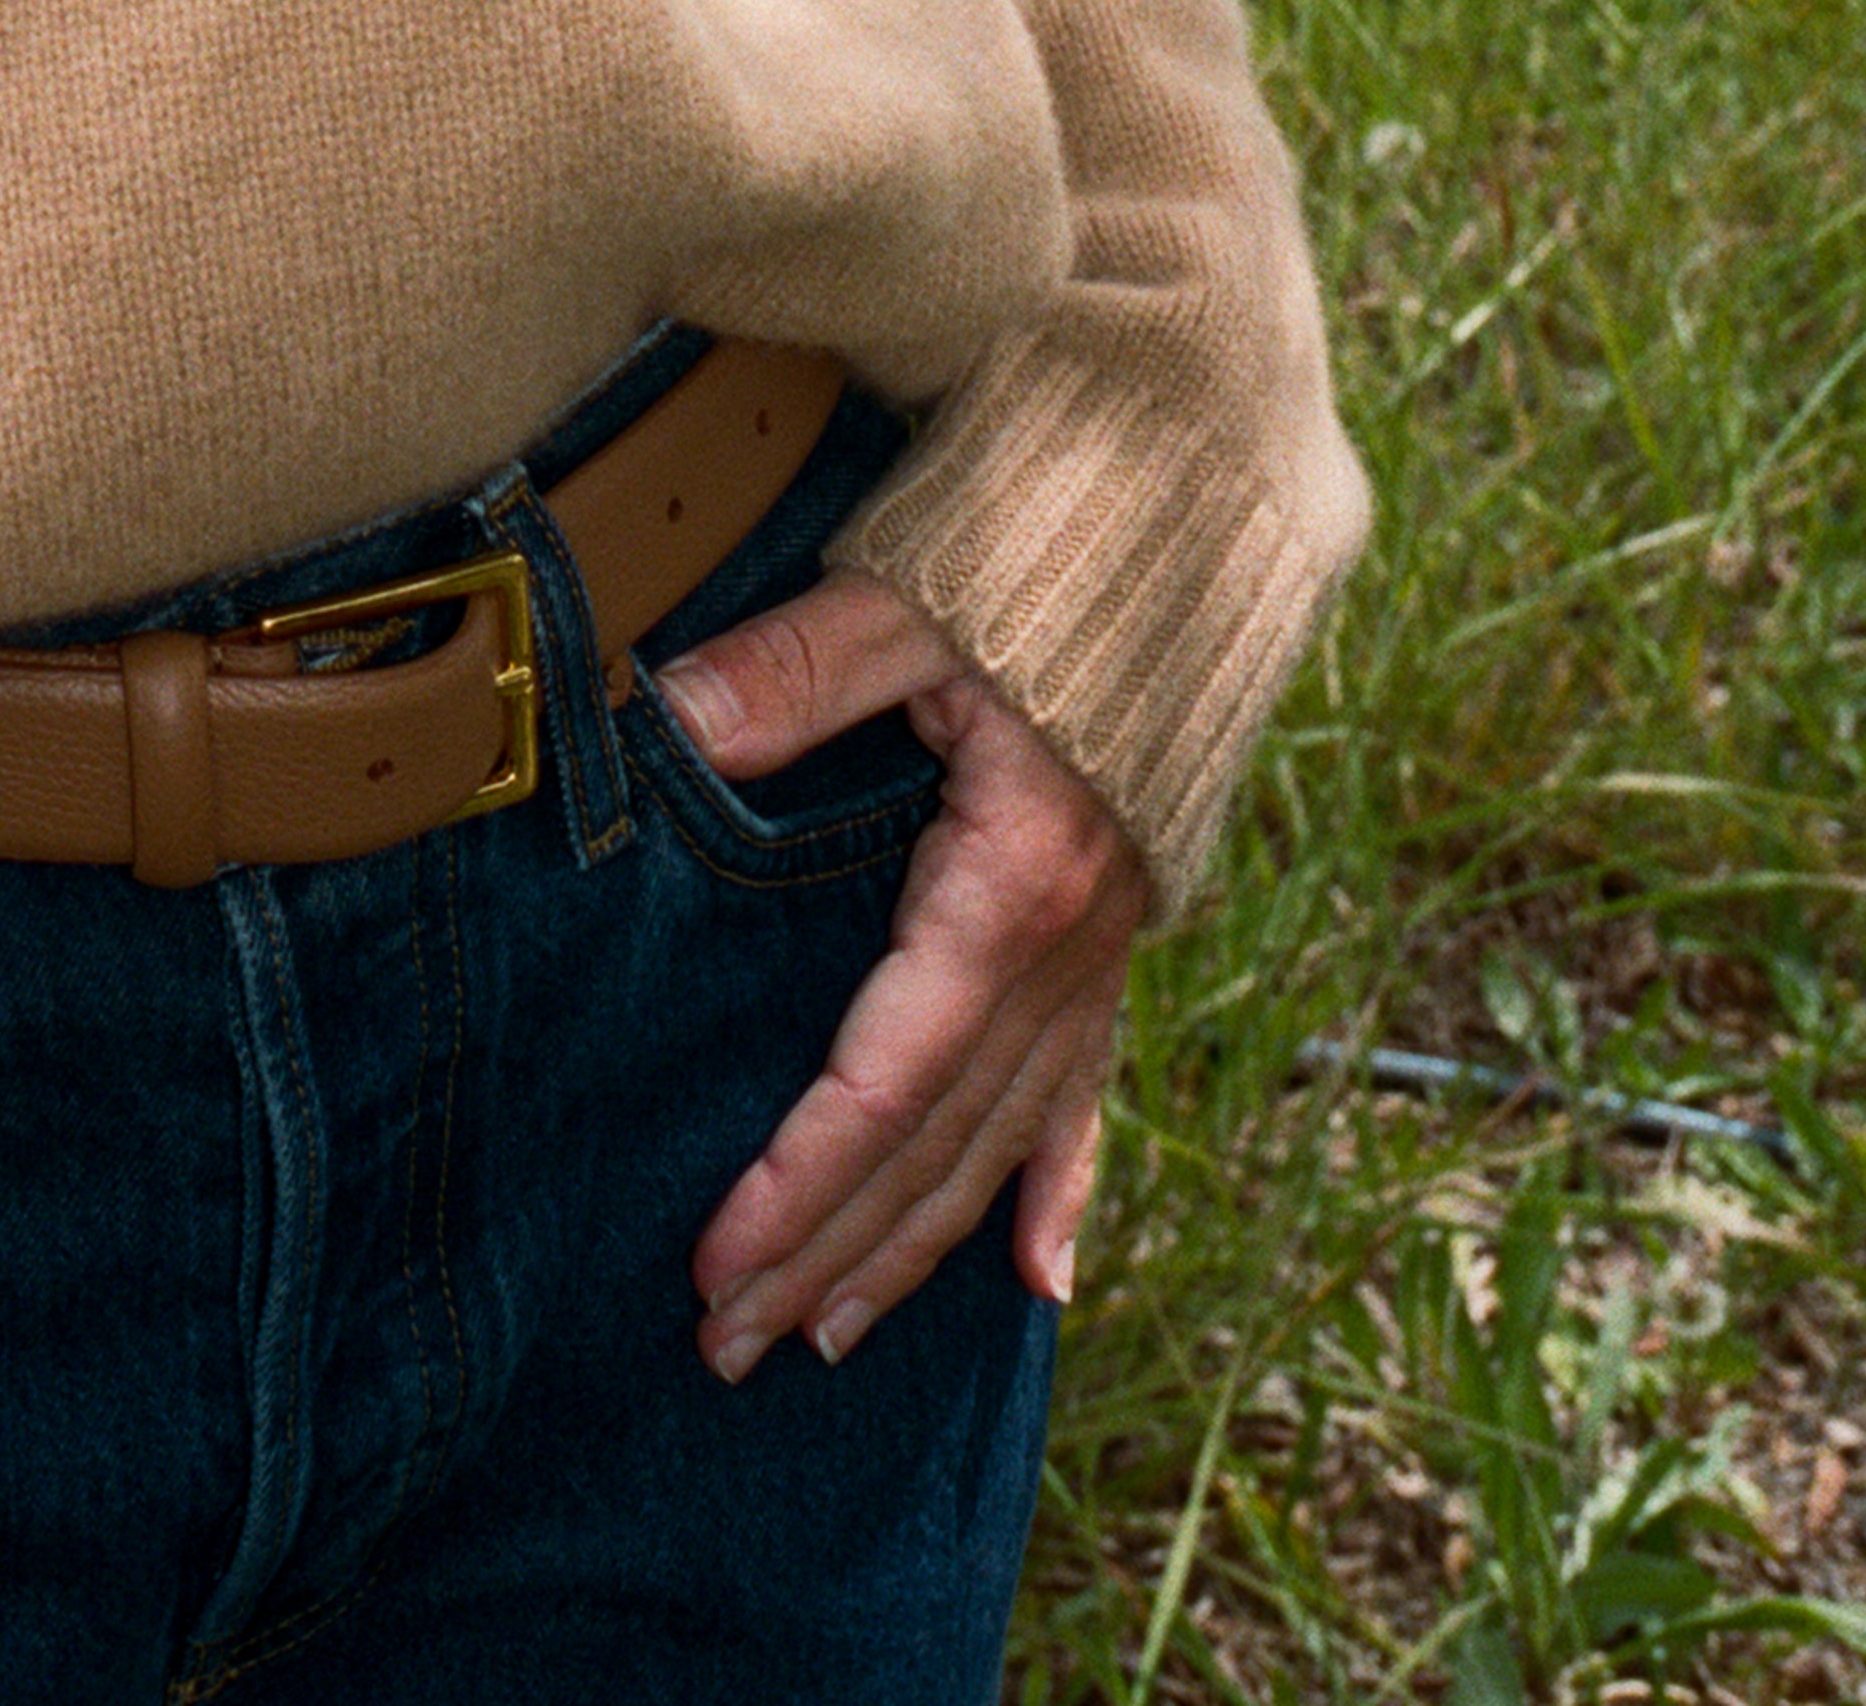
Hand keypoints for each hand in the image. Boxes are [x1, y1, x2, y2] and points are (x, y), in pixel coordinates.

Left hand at [643, 563, 1146, 1383]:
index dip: (799, 1180)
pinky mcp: (1120, 937)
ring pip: (1001, 1142)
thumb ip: (793, 671)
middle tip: (728, 1348)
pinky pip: (1088, 1094)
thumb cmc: (1045, 551)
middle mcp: (1069, 950)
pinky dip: (1064, 1190)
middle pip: (935, 1144)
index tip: (713, 1260)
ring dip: (917, 1250)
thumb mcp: (909, 598)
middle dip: (830, 1255)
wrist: (1202, 518)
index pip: (886, 1080)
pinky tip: (1044, 1280)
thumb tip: (663, 719)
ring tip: (829, 1339)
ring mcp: (1104, 955)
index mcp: (1011, 884)